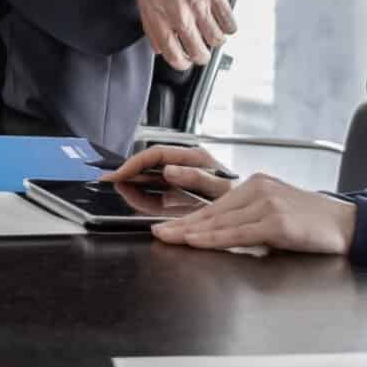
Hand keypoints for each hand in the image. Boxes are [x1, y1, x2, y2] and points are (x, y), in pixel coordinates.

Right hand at [99, 143, 235, 199]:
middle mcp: (187, 162)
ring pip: (152, 174)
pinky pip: (159, 187)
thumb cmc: (243, 197)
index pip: (155, 154)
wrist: (257, 212)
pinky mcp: (184, 188)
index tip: (119, 174)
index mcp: (194, 157)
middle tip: (109, 179)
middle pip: (150, 162)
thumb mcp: (220, 187)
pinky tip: (136, 195)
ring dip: (134, 180)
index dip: (134, 163)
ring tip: (118, 186)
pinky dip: (144, 191)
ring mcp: (185, 174)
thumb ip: (195, 176)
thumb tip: (168, 170)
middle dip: (129, 170)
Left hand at [133, 0, 237, 70]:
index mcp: (160, 20)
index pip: (174, 56)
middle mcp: (181, 17)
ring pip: (217, 40)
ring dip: (215, 40)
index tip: (185, 61)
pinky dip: (228, 26)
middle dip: (201, 56)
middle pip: (199, 53)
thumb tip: (160, 49)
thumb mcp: (144, 3)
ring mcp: (200, 7)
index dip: (181, 63)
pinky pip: (229, 22)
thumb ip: (152, 29)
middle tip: (201, 50)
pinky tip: (221, 22)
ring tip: (211, 33)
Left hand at [150, 173, 353, 254]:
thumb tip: (214, 234)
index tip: (165, 227)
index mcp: (255, 185)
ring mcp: (267, 205)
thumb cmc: (310, 222)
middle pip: (212, 212)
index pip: (213, 205)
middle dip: (182, 225)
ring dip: (192, 232)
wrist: (346, 225)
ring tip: (169, 238)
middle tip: (158, 233)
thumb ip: (246, 220)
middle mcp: (258, 190)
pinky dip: (214, 238)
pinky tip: (197, 240)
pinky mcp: (277, 222)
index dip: (187, 218)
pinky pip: (238, 233)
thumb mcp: (273, 214)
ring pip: (221, 222)